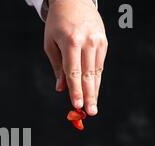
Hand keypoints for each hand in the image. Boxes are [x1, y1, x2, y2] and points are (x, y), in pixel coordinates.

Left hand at [44, 0, 107, 115]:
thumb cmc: (57, 23)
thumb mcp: (50, 44)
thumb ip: (57, 67)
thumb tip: (61, 88)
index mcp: (71, 42)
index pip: (74, 72)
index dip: (75, 91)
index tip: (77, 105)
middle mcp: (87, 42)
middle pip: (88, 75)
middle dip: (89, 96)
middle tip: (91, 112)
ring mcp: (98, 41)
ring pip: (96, 71)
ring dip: (94, 90)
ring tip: (93, 107)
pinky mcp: (104, 41)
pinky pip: (99, 64)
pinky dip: (96, 78)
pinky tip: (93, 91)